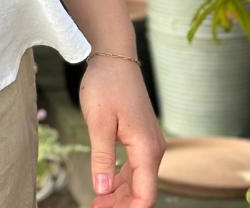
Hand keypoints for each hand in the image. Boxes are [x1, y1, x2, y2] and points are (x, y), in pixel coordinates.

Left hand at [79, 57, 166, 206]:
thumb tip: (102, 190)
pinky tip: (105, 186)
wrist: (114, 56)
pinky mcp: (140, 136)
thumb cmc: (106, 85)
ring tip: (96, 204)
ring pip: (137, 180)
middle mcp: (153, 149)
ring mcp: (149, 143)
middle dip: (120, 205)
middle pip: (142, 191)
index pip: (145, 195)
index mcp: (146, 149)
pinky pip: (134, 166)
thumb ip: (102, 159)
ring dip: (119, 195)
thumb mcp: (98, 123)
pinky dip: (120, 179)